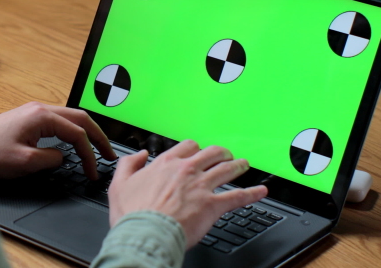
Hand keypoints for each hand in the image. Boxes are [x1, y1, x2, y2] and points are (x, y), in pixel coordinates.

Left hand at [0, 102, 116, 178]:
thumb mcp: (24, 162)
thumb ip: (51, 159)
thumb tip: (63, 157)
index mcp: (41, 116)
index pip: (77, 133)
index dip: (90, 153)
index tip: (93, 170)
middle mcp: (41, 108)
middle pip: (80, 118)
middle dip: (98, 136)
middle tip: (109, 154)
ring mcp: (35, 111)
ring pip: (71, 117)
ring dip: (87, 132)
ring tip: (98, 148)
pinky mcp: (30, 117)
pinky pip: (60, 120)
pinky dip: (74, 130)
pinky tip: (78, 141)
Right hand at [108, 140, 267, 247]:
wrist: (146, 234)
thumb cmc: (133, 214)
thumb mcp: (119, 184)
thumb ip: (129, 164)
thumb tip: (140, 155)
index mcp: (166, 164)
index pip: (186, 146)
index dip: (194, 148)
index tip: (196, 151)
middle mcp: (186, 170)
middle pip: (211, 153)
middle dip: (220, 153)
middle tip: (224, 155)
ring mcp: (201, 186)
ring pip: (227, 169)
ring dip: (238, 166)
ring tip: (244, 165)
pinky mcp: (213, 205)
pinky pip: (237, 196)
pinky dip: (252, 193)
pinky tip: (260, 192)